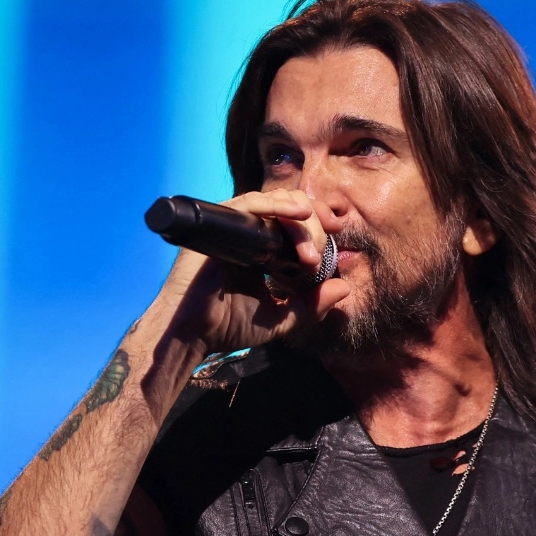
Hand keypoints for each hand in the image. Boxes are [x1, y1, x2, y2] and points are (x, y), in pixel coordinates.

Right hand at [153, 189, 351, 353]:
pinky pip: (248, 203)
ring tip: (314, 239)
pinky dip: (274, 205)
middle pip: (287, 206)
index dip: (317, 220)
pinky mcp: (216, 224)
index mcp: (261, 249)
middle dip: (314, 219)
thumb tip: (344, 287)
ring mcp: (231, 227)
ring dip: (299, 217)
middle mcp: (247, 234)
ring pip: (272, 201)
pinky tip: (296, 213)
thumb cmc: (226, 327)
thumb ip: (311, 305)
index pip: (293, 222)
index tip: (338, 229)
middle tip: (327, 240)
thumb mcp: (280, 318)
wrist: (191, 335)